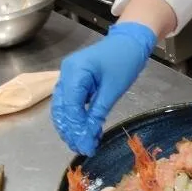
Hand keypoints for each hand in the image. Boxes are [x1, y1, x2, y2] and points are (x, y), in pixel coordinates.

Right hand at [51, 22, 156, 155]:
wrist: (130, 41)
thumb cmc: (124, 60)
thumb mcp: (113, 89)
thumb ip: (98, 112)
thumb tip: (88, 135)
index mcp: (74, 72)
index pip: (70, 107)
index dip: (76, 129)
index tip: (85, 147)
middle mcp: (66, 73)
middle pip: (61, 108)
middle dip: (70, 130)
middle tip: (82, 149)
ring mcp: (69, 75)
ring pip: (63, 107)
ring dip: (71, 126)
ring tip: (81, 144)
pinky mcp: (76, 79)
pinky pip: (70, 101)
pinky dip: (76, 116)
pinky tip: (84, 129)